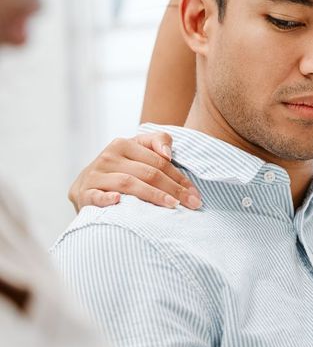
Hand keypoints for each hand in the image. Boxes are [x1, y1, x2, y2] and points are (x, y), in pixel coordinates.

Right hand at [68, 133, 200, 211]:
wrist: (85, 183)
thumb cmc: (121, 167)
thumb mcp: (139, 149)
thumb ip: (158, 141)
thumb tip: (167, 154)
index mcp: (124, 144)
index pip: (159, 162)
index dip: (179, 178)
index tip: (195, 194)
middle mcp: (108, 156)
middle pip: (148, 173)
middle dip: (173, 189)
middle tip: (192, 203)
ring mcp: (95, 175)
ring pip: (128, 183)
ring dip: (152, 195)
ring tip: (172, 205)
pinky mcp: (83, 193)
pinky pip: (95, 196)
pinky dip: (106, 199)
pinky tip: (118, 201)